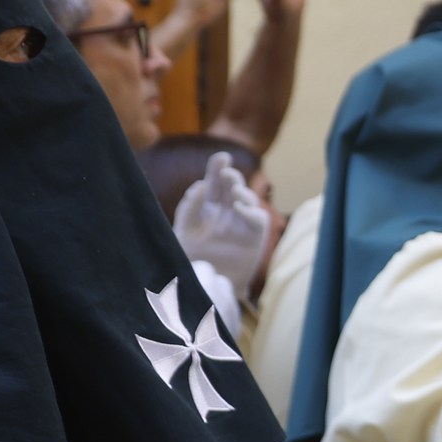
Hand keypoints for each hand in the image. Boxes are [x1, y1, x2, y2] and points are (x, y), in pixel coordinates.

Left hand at [172, 154, 272, 296]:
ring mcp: (241, 222)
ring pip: (247, 198)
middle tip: (226, 174)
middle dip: (231, 176)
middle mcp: (227, 210)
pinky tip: (240, 208)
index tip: (221, 158)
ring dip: (242, 192)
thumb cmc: (193, 257)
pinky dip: (251, 211)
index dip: (218, 167)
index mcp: (209, 205)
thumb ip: (190, 207)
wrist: (206, 284)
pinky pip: (258, 218)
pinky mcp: (254, 235)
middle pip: (233, 186)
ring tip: (234, 191)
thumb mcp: (184, 230)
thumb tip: (202, 185)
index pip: (215, 181)